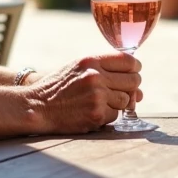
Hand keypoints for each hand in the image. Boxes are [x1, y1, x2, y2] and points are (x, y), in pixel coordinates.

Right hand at [24, 53, 142, 133]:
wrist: (38, 106)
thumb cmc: (59, 87)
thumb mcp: (78, 68)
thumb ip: (105, 71)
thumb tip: (138, 90)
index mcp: (91, 60)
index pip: (129, 60)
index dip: (134, 68)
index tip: (131, 74)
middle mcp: (95, 76)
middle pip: (133, 80)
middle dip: (131, 88)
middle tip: (119, 92)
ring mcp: (96, 96)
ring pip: (126, 100)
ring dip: (118, 104)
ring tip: (101, 102)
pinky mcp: (96, 114)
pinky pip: (116, 115)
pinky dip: (108, 116)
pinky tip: (93, 112)